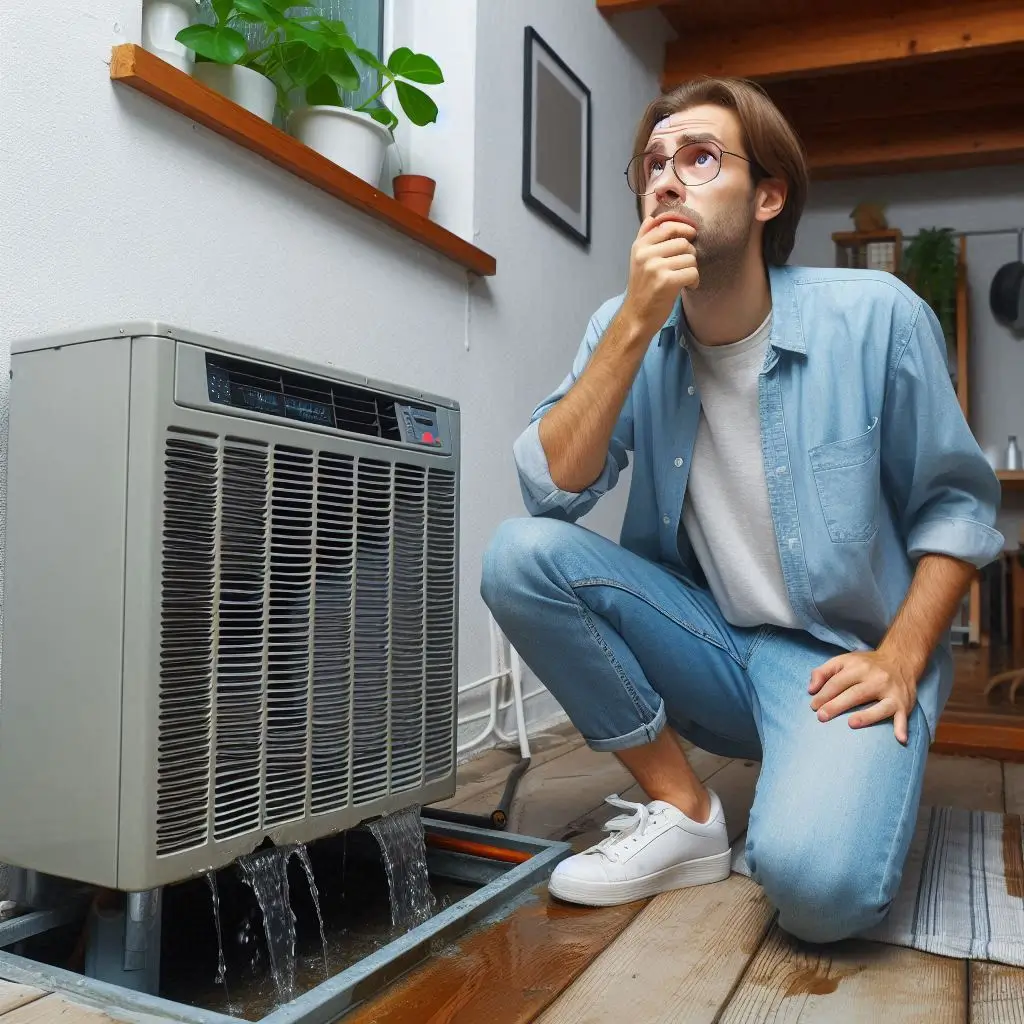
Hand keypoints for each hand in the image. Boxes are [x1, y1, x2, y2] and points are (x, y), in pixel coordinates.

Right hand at [622, 213, 698, 337]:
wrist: (636, 316)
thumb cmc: (642, 288)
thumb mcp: (638, 259)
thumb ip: (645, 237)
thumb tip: (653, 217)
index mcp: (639, 246)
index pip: (667, 225)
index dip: (684, 227)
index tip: (691, 234)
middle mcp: (645, 254)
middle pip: (683, 242)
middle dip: (690, 255)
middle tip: (684, 267)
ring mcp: (655, 267)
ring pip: (690, 258)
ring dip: (692, 269)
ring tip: (684, 279)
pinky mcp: (666, 281)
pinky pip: (692, 272)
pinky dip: (694, 281)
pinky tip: (687, 287)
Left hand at [808, 649, 917, 743]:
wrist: (900, 659)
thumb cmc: (866, 664)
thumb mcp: (844, 660)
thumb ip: (824, 672)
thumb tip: (811, 689)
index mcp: (859, 667)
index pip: (838, 682)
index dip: (824, 694)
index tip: (813, 706)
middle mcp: (876, 678)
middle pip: (855, 693)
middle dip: (837, 705)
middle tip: (822, 717)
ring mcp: (891, 691)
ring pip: (879, 705)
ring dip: (866, 716)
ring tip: (851, 723)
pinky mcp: (904, 703)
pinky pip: (903, 716)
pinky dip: (902, 727)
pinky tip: (900, 739)